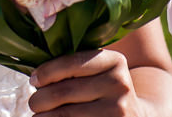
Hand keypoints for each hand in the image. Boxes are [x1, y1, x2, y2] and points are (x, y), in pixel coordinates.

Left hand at [29, 49, 144, 116]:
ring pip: (64, 114)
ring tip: (39, 115)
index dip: (45, 73)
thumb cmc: (103, 88)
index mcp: (113, 60)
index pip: (69, 64)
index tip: (34, 80)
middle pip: (61, 92)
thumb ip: (72, 65)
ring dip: (44, 116)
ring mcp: (119, 108)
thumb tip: (34, 76)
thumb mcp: (97, 70)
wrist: (137, 114)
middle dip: (39, 99)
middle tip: (34, 103)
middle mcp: (119, 83)